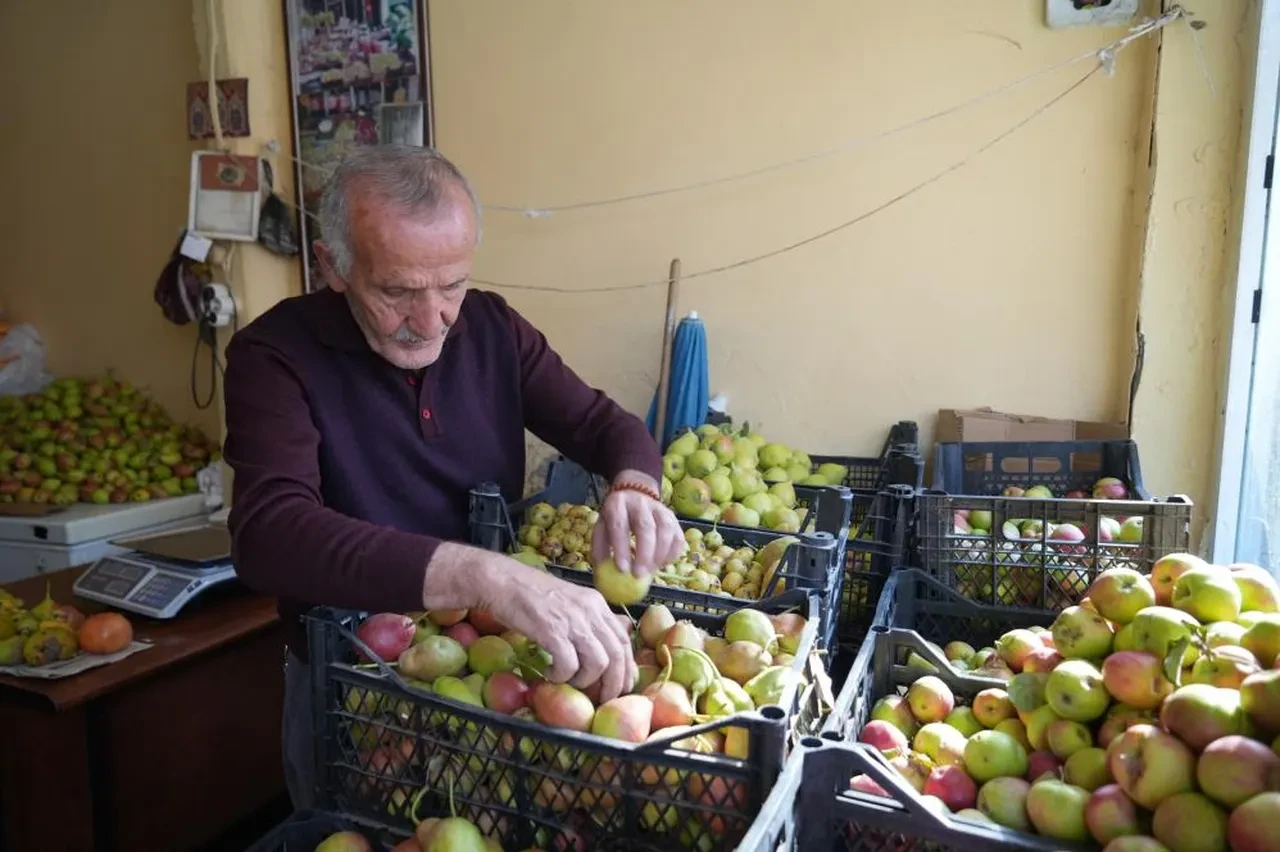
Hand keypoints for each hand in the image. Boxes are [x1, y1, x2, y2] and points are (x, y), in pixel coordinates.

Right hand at [423, 543, 635, 702]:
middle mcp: (590, 610)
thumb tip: (621, 630)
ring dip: (585, 680)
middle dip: (613, 682)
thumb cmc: (533, 594)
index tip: (621, 685)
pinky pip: (569, 664)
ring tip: (569, 680)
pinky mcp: (552, 631)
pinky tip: (551, 673)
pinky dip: (562, 676)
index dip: (626, 667)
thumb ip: (593, 618)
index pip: (624, 639)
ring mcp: (572, 620)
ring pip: (598, 662)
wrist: (503, 581)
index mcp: (597, 603)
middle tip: (602, 697)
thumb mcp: (571, 601)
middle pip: (616, 654)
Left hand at [592, 471, 684, 577]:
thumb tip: (604, 573)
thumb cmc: (615, 519)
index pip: (620, 526)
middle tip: (639, 575)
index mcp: (617, 505)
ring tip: (651, 571)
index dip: (622, 548)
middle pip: (645, 527)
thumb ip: (600, 549)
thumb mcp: (601, 528)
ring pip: (665, 530)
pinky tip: (662, 563)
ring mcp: (659, 509)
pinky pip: (678, 537)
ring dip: (659, 554)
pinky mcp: (673, 518)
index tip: (622, 570)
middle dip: (644, 554)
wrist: (634, 496)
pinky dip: (672, 554)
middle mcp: (639, 504)